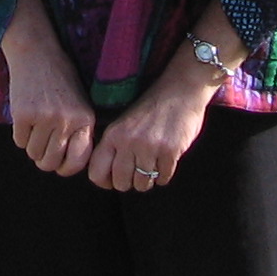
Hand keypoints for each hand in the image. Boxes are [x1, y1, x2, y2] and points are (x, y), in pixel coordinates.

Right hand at [1, 0, 95, 176]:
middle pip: (51, 163)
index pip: (78, 161)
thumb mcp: (80, 102)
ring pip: (33, 153)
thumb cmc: (59, 79)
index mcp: (85, 119)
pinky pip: (19, 141)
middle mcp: (67, 121)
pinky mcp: (23, 114)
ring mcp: (44, 118)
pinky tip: (25, 117)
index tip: (60, 164)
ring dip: (31, 145)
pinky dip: (20, 134)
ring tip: (35, 126)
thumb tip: (68, 165)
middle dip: (44, 159)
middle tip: (42, 145)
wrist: (37, 52)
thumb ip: (78, 132)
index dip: (66, 168)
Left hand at [86, 59, 214, 191]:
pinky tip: (165, 161)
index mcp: (113, 134)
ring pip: (142, 185)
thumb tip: (106, 177)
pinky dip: (164, 175)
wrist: (180, 90)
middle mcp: (128, 141)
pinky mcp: (170, 152)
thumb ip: (113, 146)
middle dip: (130, 182)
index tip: (115, 178)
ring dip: (148, 179)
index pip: (96, 173)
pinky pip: (163, 179)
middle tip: (138, 171)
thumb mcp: (124, 122)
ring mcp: (149, 147)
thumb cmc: (151, 108)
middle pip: (121, 184)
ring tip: (152, 165)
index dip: (106, 181)